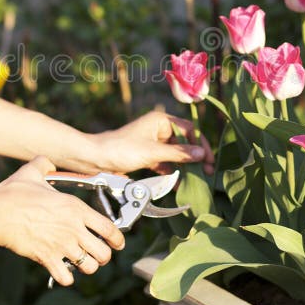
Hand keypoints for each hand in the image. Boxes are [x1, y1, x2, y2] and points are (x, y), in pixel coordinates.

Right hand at [0, 156, 124, 285]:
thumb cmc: (13, 193)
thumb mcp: (33, 171)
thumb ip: (45, 164)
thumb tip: (46, 162)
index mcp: (75, 208)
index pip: (109, 229)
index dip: (117, 239)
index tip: (117, 243)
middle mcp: (73, 228)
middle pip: (104, 253)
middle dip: (103, 256)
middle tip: (96, 254)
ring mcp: (61, 245)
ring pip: (88, 267)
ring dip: (86, 266)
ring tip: (80, 261)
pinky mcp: (46, 258)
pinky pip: (66, 278)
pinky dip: (66, 277)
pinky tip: (62, 270)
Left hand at [98, 111, 214, 174]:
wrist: (95, 160)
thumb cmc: (121, 149)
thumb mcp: (153, 152)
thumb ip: (178, 154)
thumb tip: (202, 154)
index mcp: (161, 121)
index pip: (189, 130)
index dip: (201, 144)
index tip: (210, 159)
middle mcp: (159, 129)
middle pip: (184, 143)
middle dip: (195, 157)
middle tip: (208, 172)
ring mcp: (153, 143)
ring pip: (176, 155)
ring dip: (185, 166)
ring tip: (197, 180)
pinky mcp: (147, 156)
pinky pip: (165, 163)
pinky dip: (172, 172)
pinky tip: (180, 184)